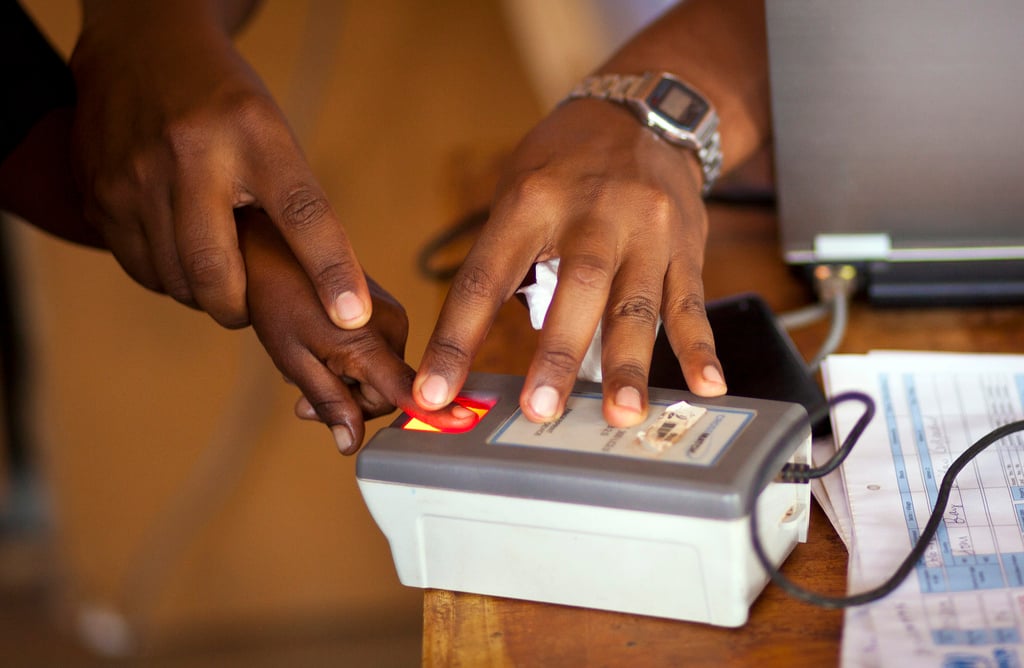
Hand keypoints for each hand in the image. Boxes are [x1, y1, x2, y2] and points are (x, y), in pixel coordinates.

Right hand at [69, 2, 369, 329]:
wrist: (141, 48)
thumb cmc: (223, 106)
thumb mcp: (273, 135)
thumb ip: (296, 206)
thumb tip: (334, 296)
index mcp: (252, 133)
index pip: (302, 213)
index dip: (330, 269)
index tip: (350, 315)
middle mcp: (189, 153)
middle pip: (216, 272)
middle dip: (238, 308)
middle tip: (249, 305)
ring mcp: (135, 175)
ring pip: (175, 280)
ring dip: (202, 294)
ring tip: (216, 269)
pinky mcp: (99, 194)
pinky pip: (140, 269)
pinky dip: (168, 278)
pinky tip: (180, 251)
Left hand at [238, 209, 476, 452]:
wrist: (274, 248)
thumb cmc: (277, 298)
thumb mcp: (293, 360)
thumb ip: (328, 402)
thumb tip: (350, 443)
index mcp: (368, 340)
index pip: (407, 388)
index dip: (433, 412)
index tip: (462, 424)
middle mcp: (393, 327)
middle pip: (386, 394)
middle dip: (349, 403)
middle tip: (305, 403)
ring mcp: (394, 317)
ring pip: (381, 378)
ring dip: (346, 385)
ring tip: (306, 369)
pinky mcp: (389, 312)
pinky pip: (379, 358)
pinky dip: (352, 365)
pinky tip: (322, 352)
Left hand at [414, 99, 725, 427]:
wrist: (646, 111)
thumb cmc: (566, 164)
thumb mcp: (519, 192)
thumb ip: (506, 262)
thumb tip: (478, 346)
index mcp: (531, 202)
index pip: (485, 278)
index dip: (456, 340)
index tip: (434, 392)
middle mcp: (592, 213)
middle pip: (576, 288)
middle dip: (556, 353)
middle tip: (541, 409)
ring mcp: (645, 230)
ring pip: (636, 304)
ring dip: (628, 364)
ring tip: (623, 414)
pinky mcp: (685, 246)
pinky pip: (692, 301)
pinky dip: (700, 348)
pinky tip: (707, 386)